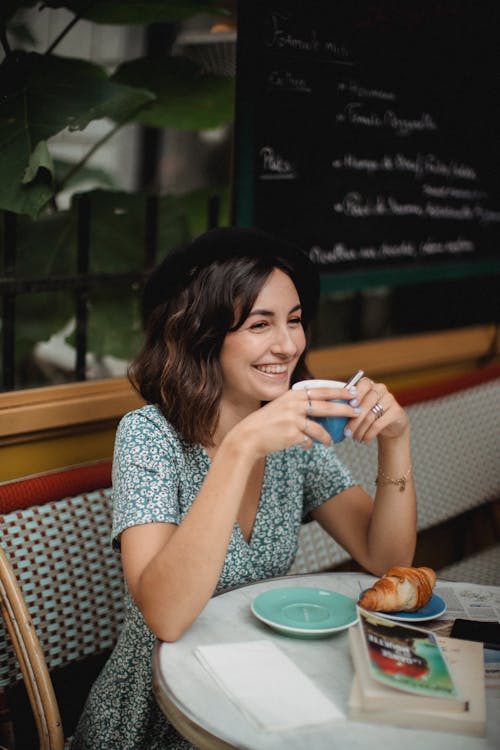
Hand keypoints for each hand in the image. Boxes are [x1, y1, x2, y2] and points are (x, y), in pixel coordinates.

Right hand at [229, 385, 359, 457]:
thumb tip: (320, 407)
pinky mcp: (292, 434)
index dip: (339, 390)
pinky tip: (308, 446)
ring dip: (328, 436)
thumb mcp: (281, 407)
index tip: (353, 391)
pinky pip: (309, 441)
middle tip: (357, 411)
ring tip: (332, 442)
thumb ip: (299, 405)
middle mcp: (294, 404)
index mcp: (293, 394)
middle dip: (344, 408)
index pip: (321, 390)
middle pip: (326, 406)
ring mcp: (293, 419)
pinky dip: (310, 444)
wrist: (248, 437)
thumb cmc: (266, 423)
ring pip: (320, 428)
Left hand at [344, 376, 408, 442]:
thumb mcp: (358, 408)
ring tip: (355, 438)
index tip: (348, 407)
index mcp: (369, 384)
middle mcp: (380, 388)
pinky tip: (364, 441)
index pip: (362, 385)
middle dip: (354, 420)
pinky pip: (379, 424)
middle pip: (366, 403)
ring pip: (371, 415)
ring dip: (360, 430)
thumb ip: (349, 407)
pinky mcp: (396, 411)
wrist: (390, 424)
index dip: (355, 395)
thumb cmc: (368, 414)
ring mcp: (390, 399)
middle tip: (347, 432)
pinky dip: (369, 434)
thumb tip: (335, 415)